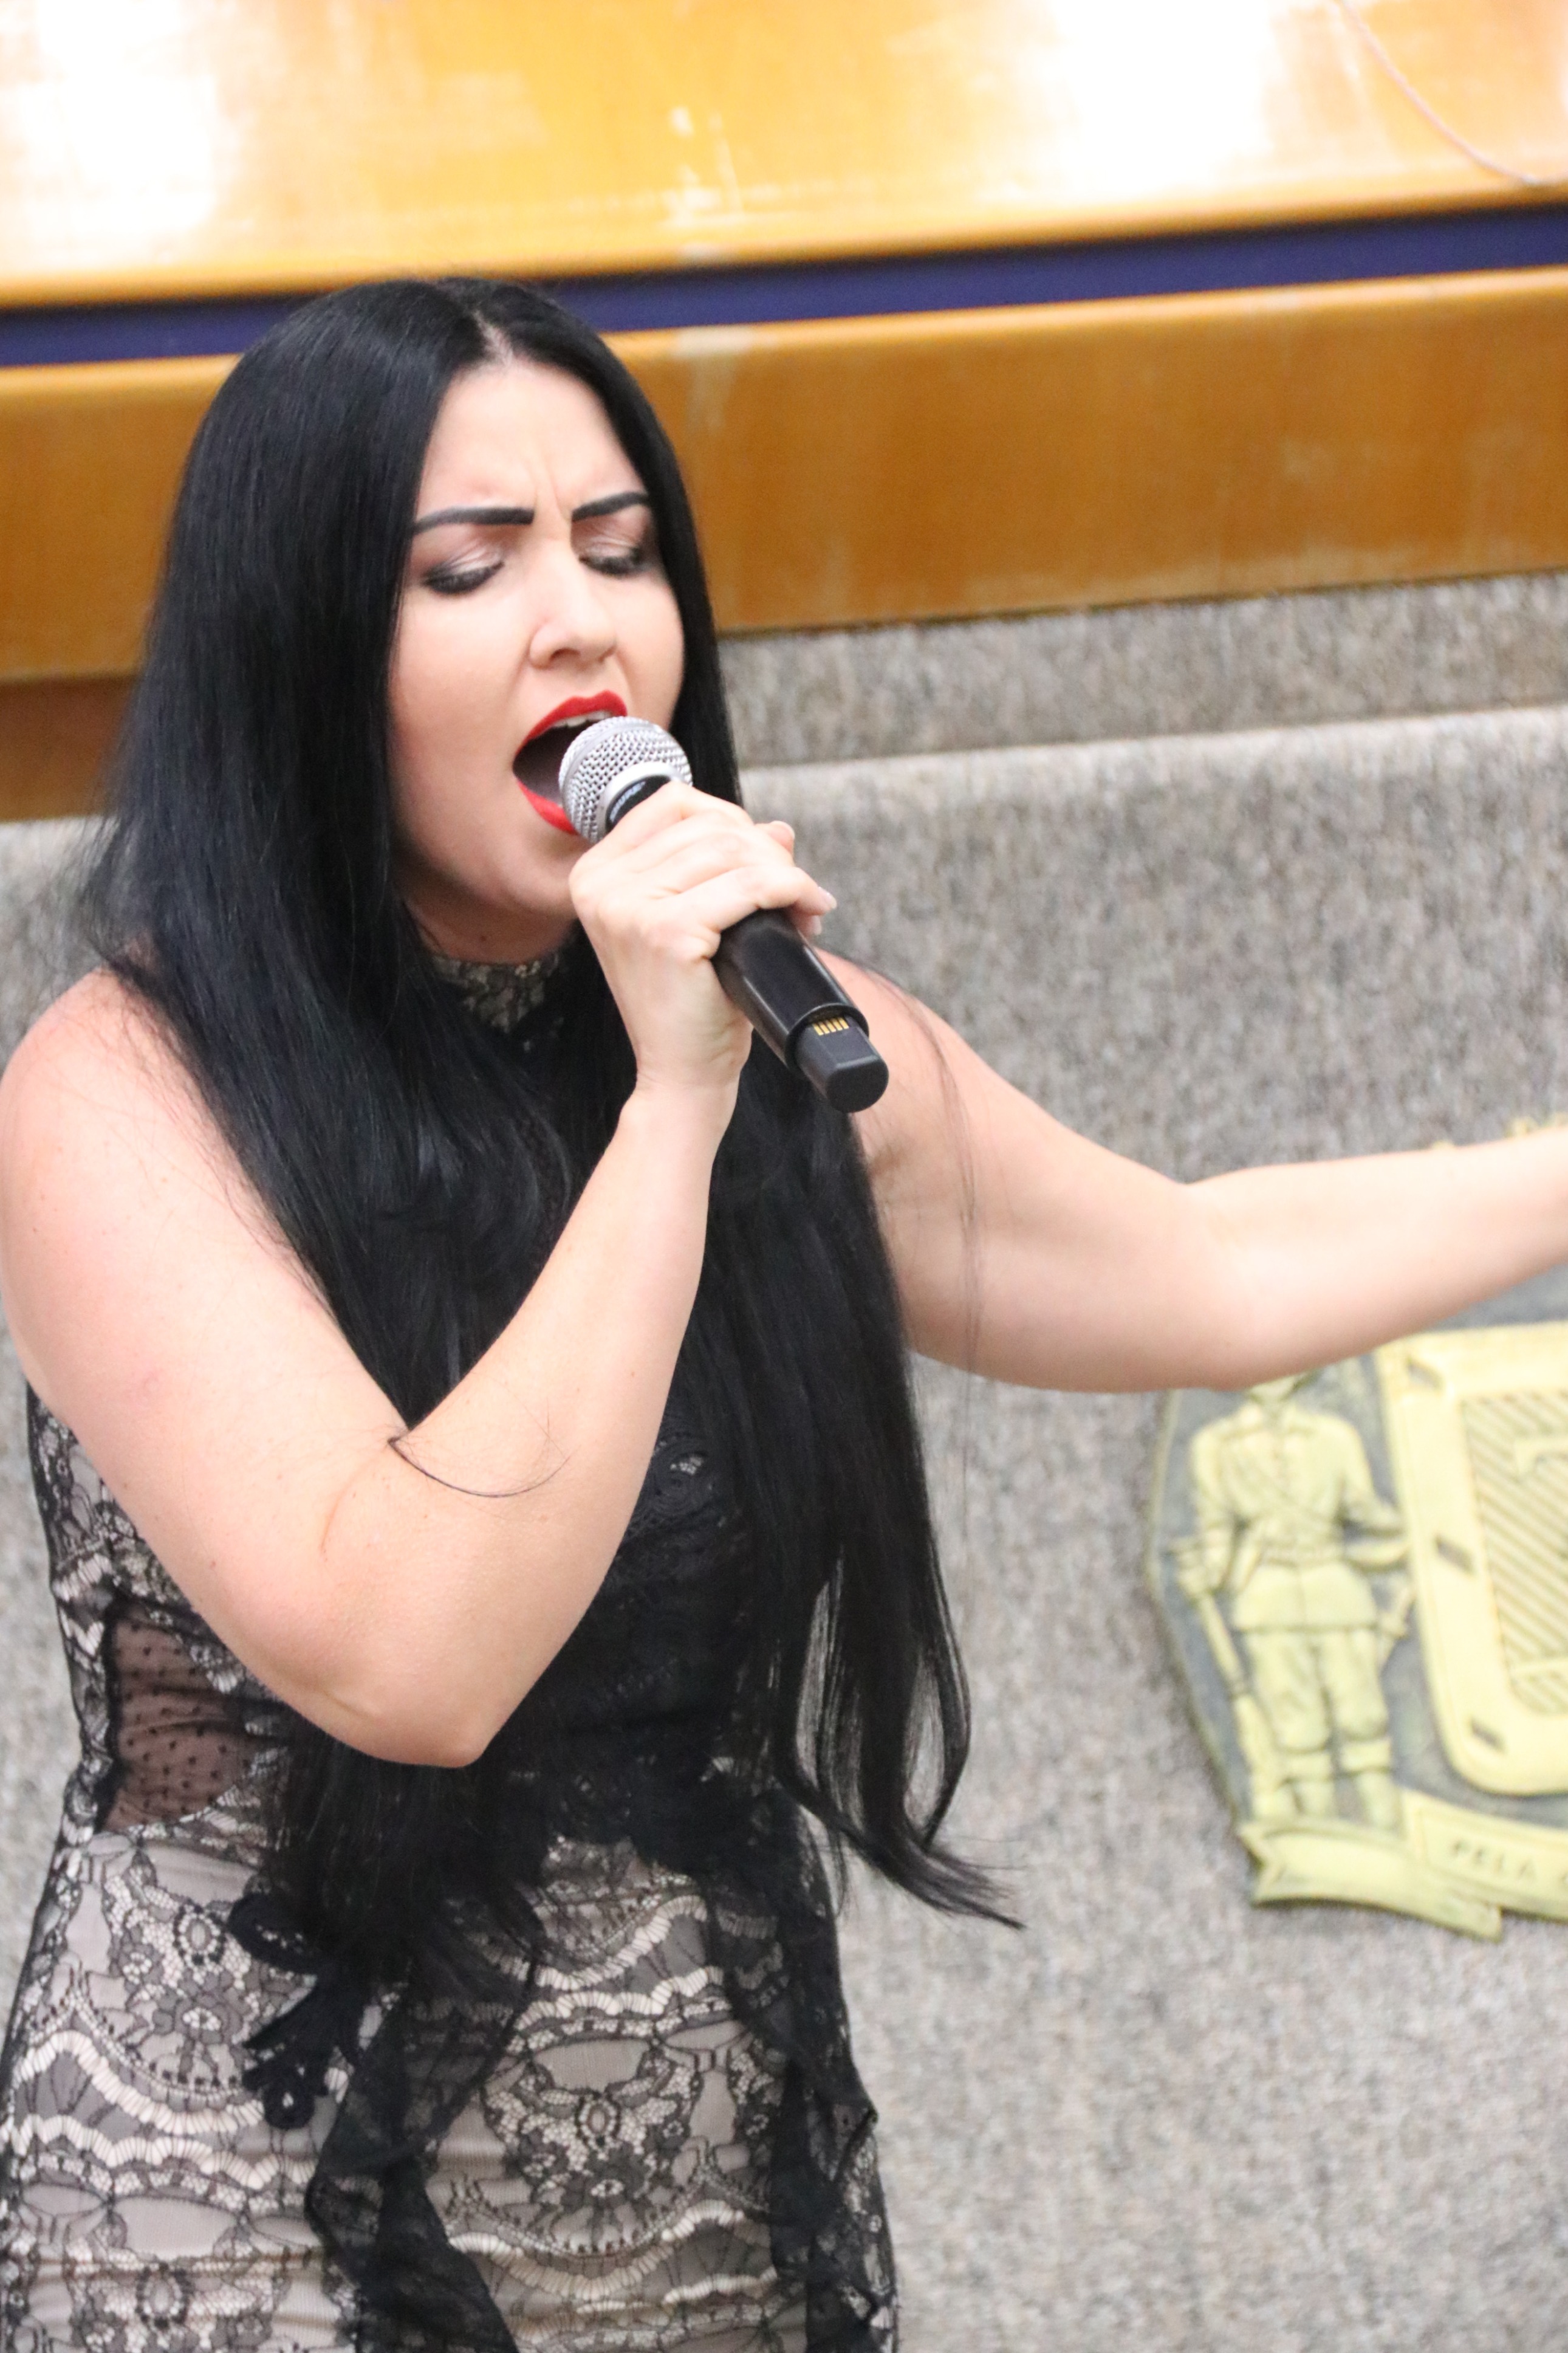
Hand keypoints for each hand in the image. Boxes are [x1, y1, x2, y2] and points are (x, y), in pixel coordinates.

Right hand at [568, 784, 835, 1109]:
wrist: (682, 1074)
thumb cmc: (691, 1002)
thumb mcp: (698, 920)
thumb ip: (724, 867)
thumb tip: (778, 829)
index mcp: (596, 874)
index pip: (673, 802)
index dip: (730, 819)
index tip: (762, 859)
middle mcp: (602, 885)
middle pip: (709, 825)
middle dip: (767, 853)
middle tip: (795, 895)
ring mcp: (629, 908)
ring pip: (733, 851)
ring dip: (785, 874)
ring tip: (802, 910)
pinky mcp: (665, 934)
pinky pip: (748, 888)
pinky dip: (790, 891)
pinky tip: (807, 913)